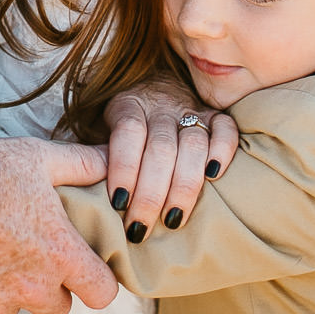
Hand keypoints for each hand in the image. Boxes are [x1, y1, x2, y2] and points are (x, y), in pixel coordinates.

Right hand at [0, 137, 113, 313]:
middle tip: (30, 258)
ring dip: (12, 295)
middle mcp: (32, 287)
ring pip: (18, 313)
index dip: (97, 281)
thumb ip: (81, 165)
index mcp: (59, 254)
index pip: (102, 291)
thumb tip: (113, 161)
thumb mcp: (39, 158)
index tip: (85, 268)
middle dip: (50, 287)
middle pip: (58, 307)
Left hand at [103, 76, 236, 236]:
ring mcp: (190, 110)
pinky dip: (223, 151)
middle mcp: (161, 105)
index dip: (124, 167)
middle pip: (160, 148)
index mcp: (129, 105)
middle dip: (150, 193)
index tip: (118, 203)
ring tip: (172, 220)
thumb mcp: (103, 126)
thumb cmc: (124, 126)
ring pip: (192, 145)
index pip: (128, 133)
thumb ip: (98, 152)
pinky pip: (226, 130)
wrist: (154, 87)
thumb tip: (87, 193)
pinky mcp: (215, 116)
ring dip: (183, 186)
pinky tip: (213, 177)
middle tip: (140, 227)